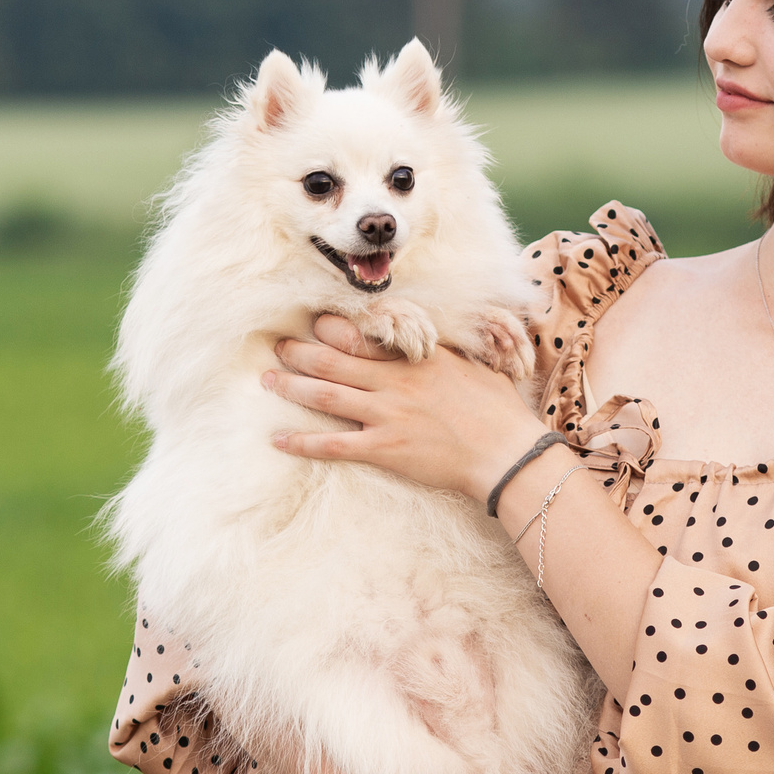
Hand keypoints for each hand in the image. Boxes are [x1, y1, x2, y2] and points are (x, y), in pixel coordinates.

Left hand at [265, 313, 549, 500]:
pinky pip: (334, 445)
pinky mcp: (385, 449)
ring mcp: (387, 415)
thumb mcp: (473, 364)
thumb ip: (445, 350)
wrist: (506, 452)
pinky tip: (279, 439)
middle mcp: (394, 382)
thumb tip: (433, 339)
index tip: (314, 321)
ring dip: (292, 387)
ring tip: (267, 380)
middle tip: (276, 346)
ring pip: (326, 396)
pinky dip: (303, 443)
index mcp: (415, 358)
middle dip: (299, 351)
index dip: (332, 326)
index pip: (363, 334)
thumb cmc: (496, 408)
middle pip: (333, 360)